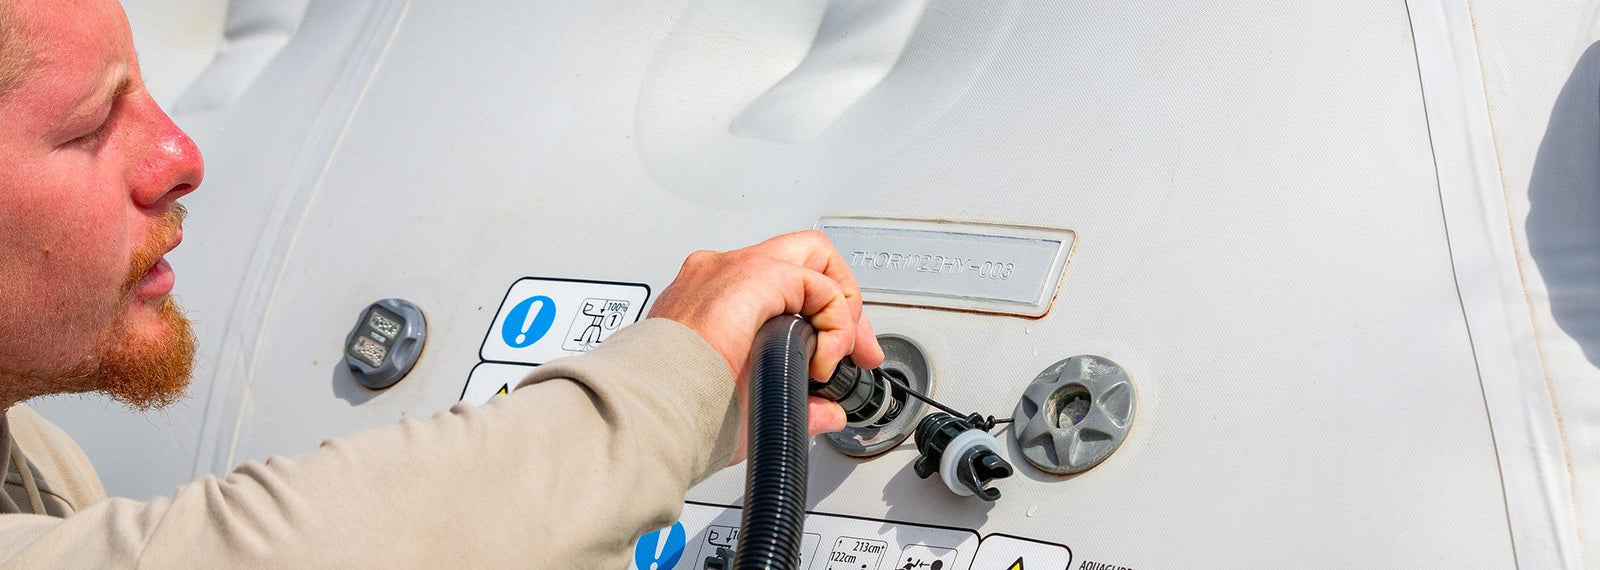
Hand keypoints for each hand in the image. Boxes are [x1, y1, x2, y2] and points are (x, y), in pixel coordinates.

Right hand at [648, 230, 884, 457]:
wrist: (650, 411)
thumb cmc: (679, 410)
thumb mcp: (749, 404)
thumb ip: (795, 402)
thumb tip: (826, 413)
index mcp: (713, 301)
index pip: (784, 286)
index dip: (825, 319)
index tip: (838, 361)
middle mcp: (720, 275)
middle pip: (805, 258)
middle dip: (845, 301)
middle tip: (858, 350)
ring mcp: (733, 270)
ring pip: (814, 258)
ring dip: (841, 308)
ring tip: (836, 354)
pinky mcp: (752, 276)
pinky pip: (818, 284)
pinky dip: (834, 320)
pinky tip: (822, 358)